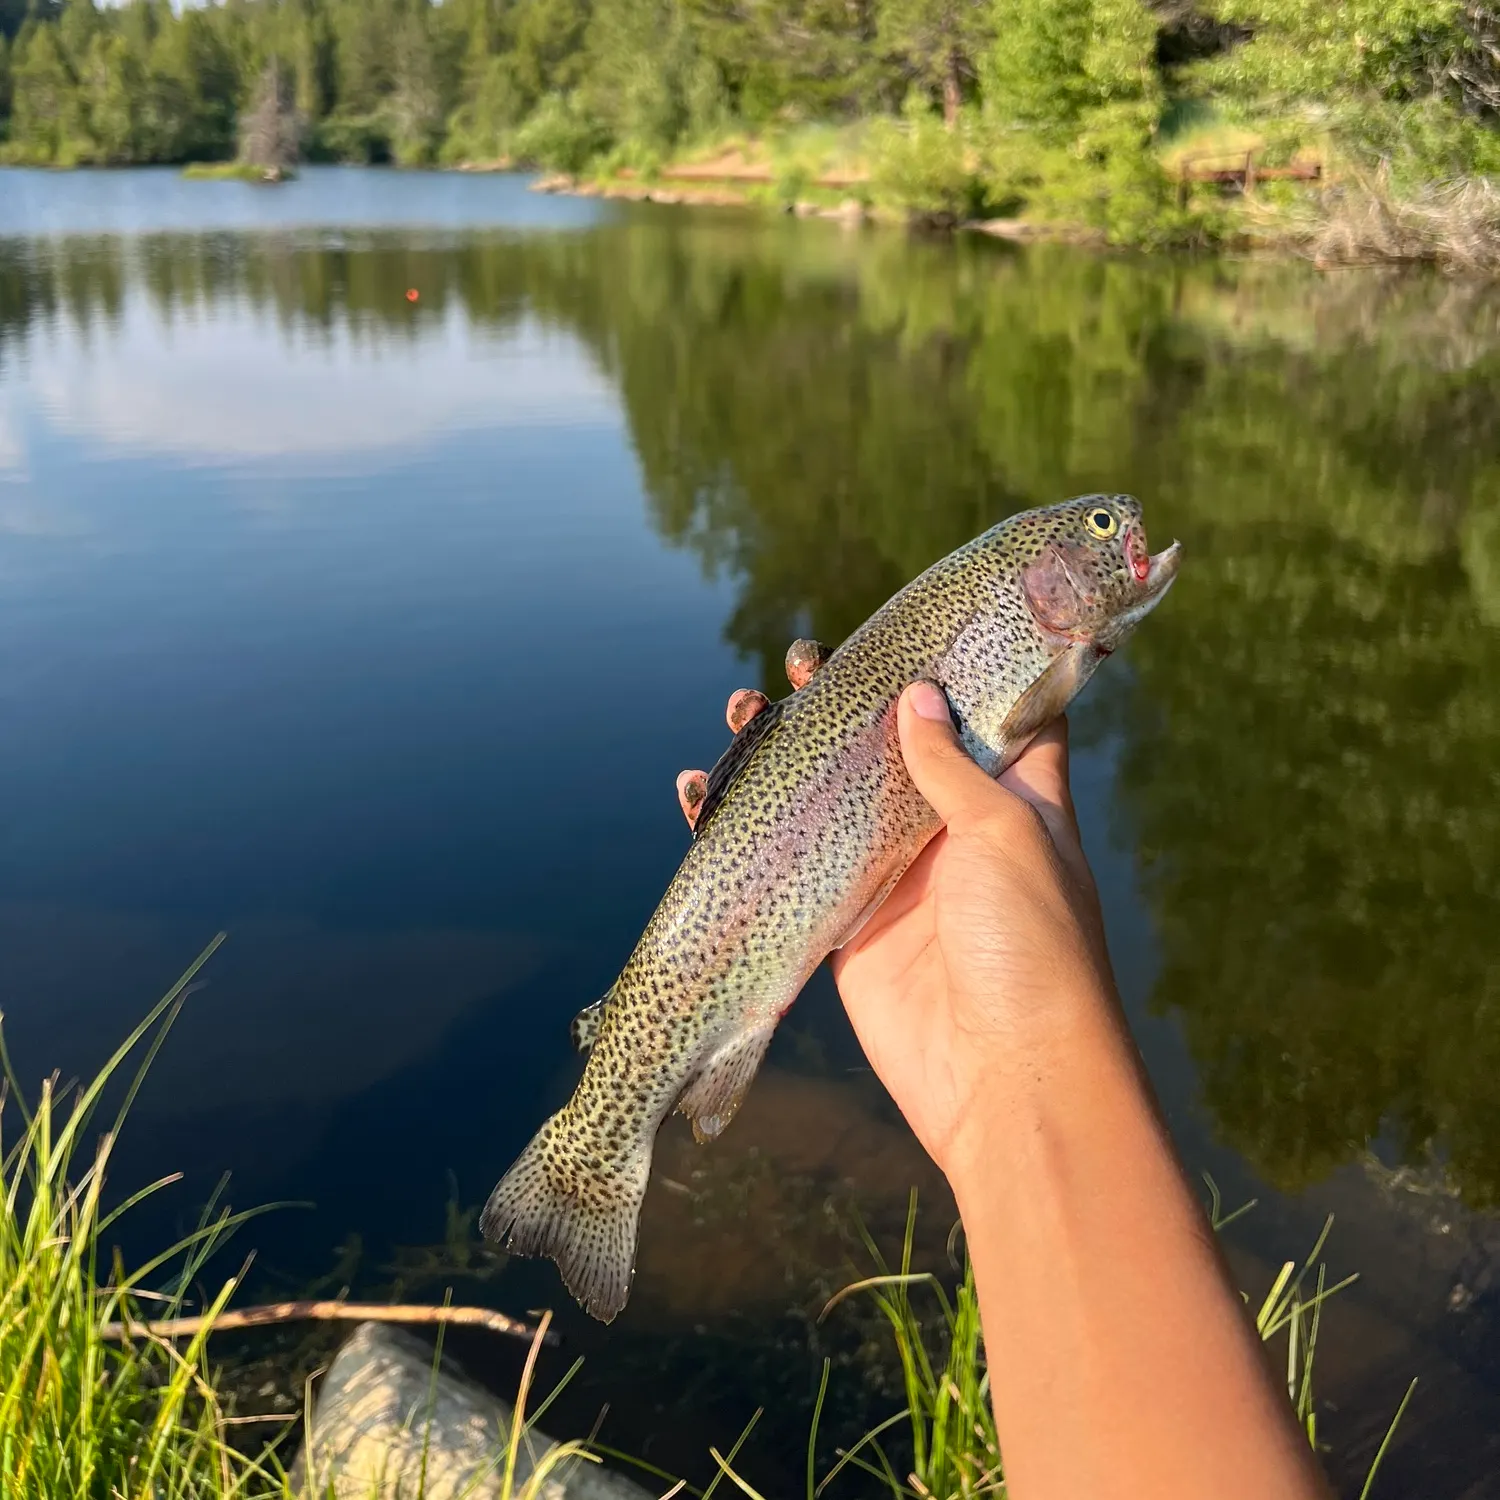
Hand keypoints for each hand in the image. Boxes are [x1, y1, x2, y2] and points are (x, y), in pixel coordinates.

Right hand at [676, 674, 1119, 1176]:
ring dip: (782, 752)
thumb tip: (914, 695)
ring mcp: (892, 875)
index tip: (907, 624)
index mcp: (1013, 798)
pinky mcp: (844, 924)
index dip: (954, 667)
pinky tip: (700, 792)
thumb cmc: (1031, 947)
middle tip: (798, 663)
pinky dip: (743, 827)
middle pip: (890, 745)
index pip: (991, 714)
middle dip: (844, 700)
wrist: (1004, 1079)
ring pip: (830, 795)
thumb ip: (951, 767)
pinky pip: (789, 863)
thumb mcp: (1007, 836)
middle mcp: (951, 829)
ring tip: (741, 708)